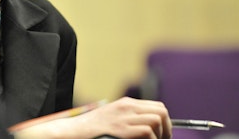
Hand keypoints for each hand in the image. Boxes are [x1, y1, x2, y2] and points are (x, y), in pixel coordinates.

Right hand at [13, 97, 171, 138]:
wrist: (72, 132)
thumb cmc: (91, 130)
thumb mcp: (112, 119)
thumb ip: (129, 119)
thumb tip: (151, 129)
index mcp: (125, 104)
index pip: (157, 107)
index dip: (165, 123)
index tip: (162, 136)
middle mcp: (126, 107)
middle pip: (161, 111)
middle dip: (167, 129)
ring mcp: (123, 117)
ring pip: (157, 120)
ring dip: (159, 135)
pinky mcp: (120, 129)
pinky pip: (147, 132)